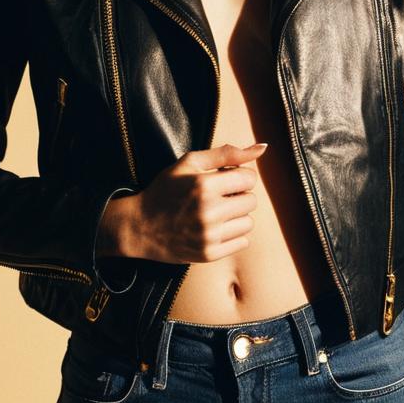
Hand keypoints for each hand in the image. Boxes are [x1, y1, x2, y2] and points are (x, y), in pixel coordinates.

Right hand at [101, 142, 267, 264]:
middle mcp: (208, 212)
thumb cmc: (166, 189)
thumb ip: (227, 153)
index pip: (249, 179)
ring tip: (217, 212)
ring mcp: (209, 236)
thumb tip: (262, 148)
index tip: (226, 178)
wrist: (141, 226)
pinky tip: (216, 227)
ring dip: (237, 215)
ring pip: (249, 222)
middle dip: (239, 195)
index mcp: (204, 185)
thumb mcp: (190, 162)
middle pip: (251, 201)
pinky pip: (243, 242)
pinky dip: (233, 234)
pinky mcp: (209, 254)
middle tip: (220, 195)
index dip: (240, 176)